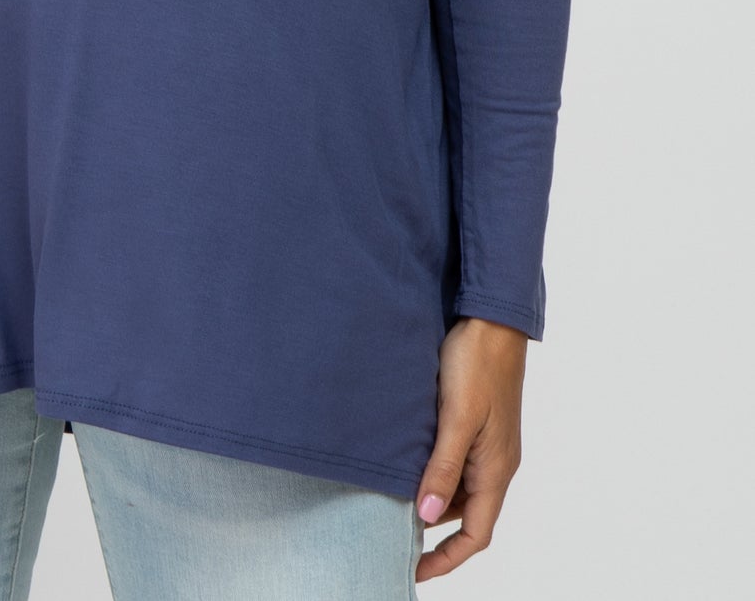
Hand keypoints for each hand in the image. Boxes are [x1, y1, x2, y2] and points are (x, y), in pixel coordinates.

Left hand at [413, 315, 526, 580]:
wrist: (491, 318)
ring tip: (392, 498)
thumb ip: (443, 468)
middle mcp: (496, 462)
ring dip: (432, 496)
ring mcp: (488, 442)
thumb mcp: (456, 419)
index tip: (415, 570)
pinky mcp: (477, 422)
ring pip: (460, 487)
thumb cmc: (477, 365)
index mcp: (497, 469)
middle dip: (434, 530)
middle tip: (393, 533)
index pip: (477, 534)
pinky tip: (406, 460)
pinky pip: (456, 460)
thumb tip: (427, 516)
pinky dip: (434, 469)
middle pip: (467, 515)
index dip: (447, 559)